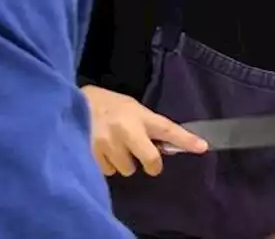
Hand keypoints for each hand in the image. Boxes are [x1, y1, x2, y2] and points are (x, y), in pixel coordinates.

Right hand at [81, 85, 207, 176]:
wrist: (71, 104)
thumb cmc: (106, 105)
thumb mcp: (130, 108)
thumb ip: (146, 126)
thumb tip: (163, 146)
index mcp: (139, 115)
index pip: (168, 129)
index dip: (186, 140)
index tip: (203, 147)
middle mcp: (127, 130)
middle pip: (150, 160)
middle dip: (151, 164)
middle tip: (146, 159)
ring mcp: (109, 144)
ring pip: (127, 169)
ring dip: (124, 162)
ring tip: (114, 147)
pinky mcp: (93, 155)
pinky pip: (109, 171)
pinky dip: (108, 164)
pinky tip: (100, 150)